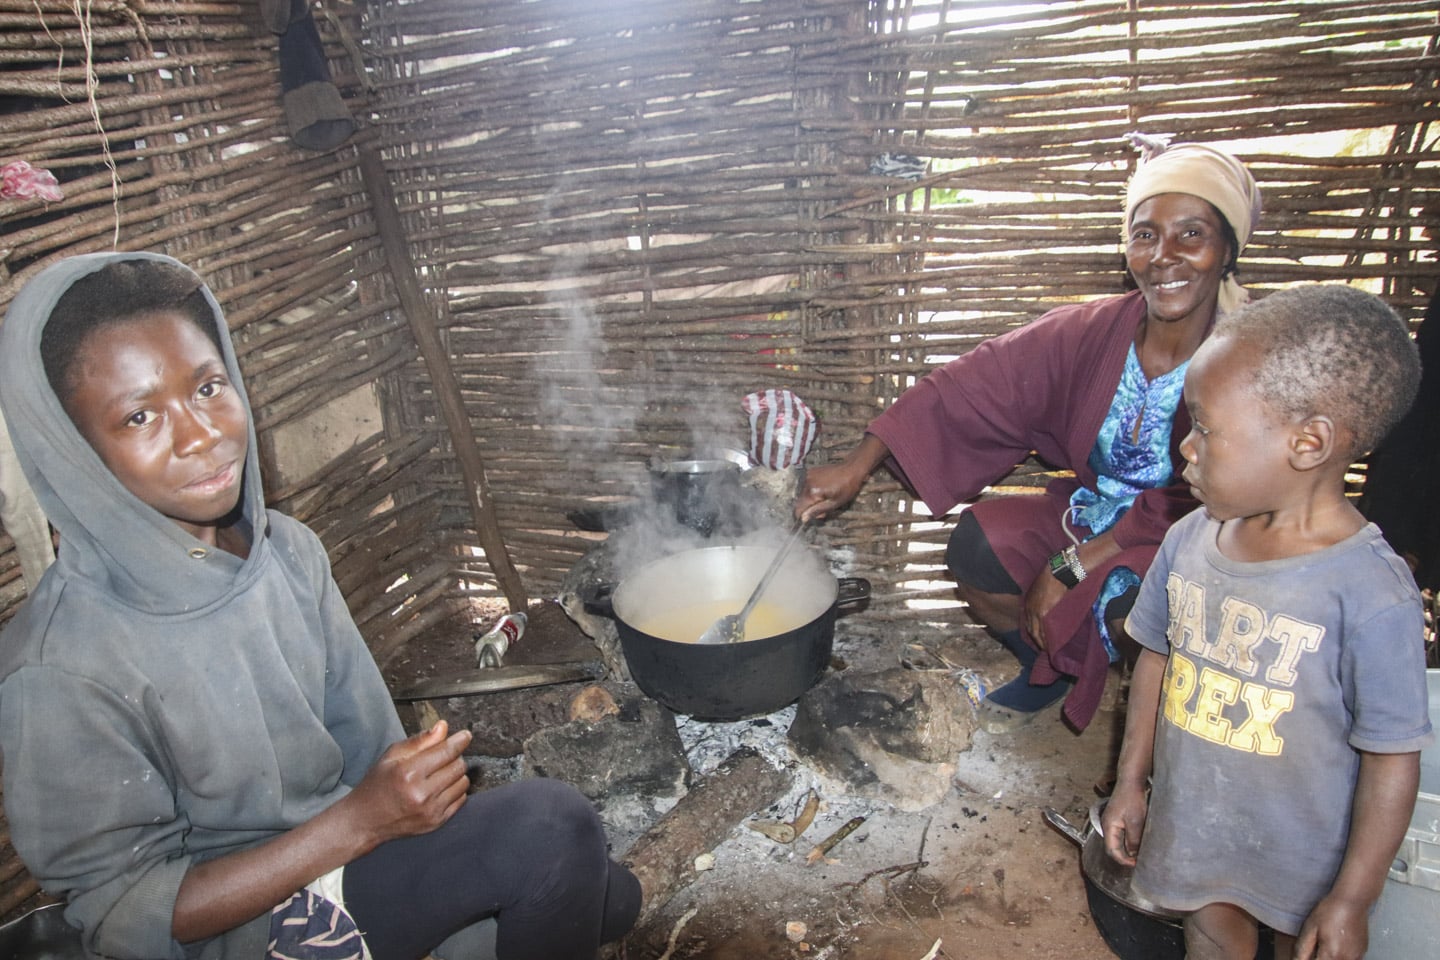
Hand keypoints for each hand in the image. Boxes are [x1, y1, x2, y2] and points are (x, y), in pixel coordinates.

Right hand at [344, 721, 472, 845]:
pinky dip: (455, 790)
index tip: (466, 735)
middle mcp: (421, 793)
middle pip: (458, 766)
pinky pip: (461, 799)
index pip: (446, 751)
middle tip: (441, 757)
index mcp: (408, 773)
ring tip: (438, 774)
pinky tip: (439, 789)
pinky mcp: (436, 822)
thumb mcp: (392, 755)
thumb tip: (443, 727)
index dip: (460, 740)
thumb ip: (420, 740)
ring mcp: (430, 811)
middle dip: (454, 757)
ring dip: (456, 774)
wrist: (366, 820)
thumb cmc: (378, 784)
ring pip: (463, 782)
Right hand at [794, 462, 866, 521]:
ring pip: (803, 493)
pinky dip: (812, 490)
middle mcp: (806, 483)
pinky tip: (823, 489)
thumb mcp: (834, 503)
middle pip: (800, 501)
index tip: (811, 518)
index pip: (798, 508)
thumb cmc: (847, 488)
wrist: (851, 469)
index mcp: (812, 492)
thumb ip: (817, 511)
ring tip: (825, 497)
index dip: (803, 515)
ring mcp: (808, 476)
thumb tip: (803, 518)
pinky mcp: (810, 471)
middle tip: (824, 509)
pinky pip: (806, 485)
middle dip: (809, 507)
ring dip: (811, 499)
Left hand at [1021, 568, 1066, 650]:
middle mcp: (1029, 609)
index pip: (1029, 622)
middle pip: (1031, 630)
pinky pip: (1044, 631)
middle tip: (1043, 650)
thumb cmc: (1053, 578)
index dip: (1033, 632)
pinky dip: (1047, 640)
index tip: (1039, 639)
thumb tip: (1048, 607)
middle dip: (1036, 641)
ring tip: (1048, 651)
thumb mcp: (1042, 589)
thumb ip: (1042, 600)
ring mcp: (1035, 612)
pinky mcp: (1043, 614)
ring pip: (1036, 633)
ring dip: (1042, 643)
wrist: (1057, 572)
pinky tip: (1051, 646)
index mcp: (1028, 602)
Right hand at [1100, 782, 1147, 867]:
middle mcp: (1108, 826)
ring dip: (1128, 849)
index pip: (1112, 851)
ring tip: (1139, 853)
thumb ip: (1133, 840)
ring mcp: (1113, 822)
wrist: (1131, 781)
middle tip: (1138, 861)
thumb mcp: (1135, 822)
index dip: (1123, 860)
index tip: (1135, 864)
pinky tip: (1139, 842)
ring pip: (1118, 841)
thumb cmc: (1132, 799)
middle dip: (1125, 856)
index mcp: (1108, 827)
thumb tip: (1133, 854)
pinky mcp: (1119, 818)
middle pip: (1113, 847)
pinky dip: (1129, 841)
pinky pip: (1122, 834)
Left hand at [1293, 893, 1368, 959]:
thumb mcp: (1309, 928)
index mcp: (1331, 954)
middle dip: (1320, 958)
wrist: (1352, 901)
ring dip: (1329, 958)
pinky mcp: (1361, 953)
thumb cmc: (1330, 911)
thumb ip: (1302, 949)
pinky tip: (1335, 944)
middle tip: (1315, 949)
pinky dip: (1339, 957)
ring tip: (1325, 944)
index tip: (1306, 955)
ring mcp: (1357, 957)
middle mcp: (1346, 959)